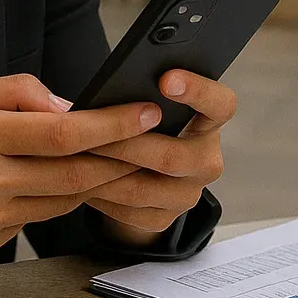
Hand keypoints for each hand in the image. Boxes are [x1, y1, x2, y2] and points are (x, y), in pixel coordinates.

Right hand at [0, 74, 160, 256]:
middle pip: (74, 173)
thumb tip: (71, 107)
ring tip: (121, 157)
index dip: (111, 124)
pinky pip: (40, 219)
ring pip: (65, 200)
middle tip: (152, 140)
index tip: (146, 113)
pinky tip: (70, 181)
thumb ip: (17, 91)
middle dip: (121, 156)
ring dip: (99, 180)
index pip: (61, 132)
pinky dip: (61, 198)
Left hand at [84, 70, 234, 242]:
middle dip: (127, 143)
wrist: (142, 171)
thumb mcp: (148, 103)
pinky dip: (101, 195)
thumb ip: (141, 93)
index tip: (165, 79)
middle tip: (92, 131)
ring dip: (105, 172)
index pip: (221, 105)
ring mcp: (188, 194)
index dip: (198, 90)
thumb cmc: (143, 123)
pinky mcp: (164, 218)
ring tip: (76, 155)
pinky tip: (80, 181)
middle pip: (173, 156)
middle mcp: (207, 160)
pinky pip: (129, 211)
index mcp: (210, 122)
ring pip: (143, 189)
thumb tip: (108, 91)